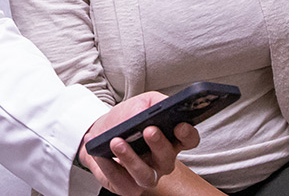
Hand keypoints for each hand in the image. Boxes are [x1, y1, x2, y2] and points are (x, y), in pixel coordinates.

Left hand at [77, 92, 199, 195]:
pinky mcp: (127, 187)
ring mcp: (146, 175)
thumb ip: (153, 102)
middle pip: (167, 158)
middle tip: (149, 130)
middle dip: (159, 144)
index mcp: (171, 139)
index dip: (187, 135)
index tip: (180, 126)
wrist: (101, 131)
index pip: (188, 140)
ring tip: (117, 142)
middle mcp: (162, 161)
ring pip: (145, 175)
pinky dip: (108, 167)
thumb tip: (153, 110)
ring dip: (131, 159)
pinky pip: (120, 181)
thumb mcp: (141, 102)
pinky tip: (100, 155)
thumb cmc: (126, 119)